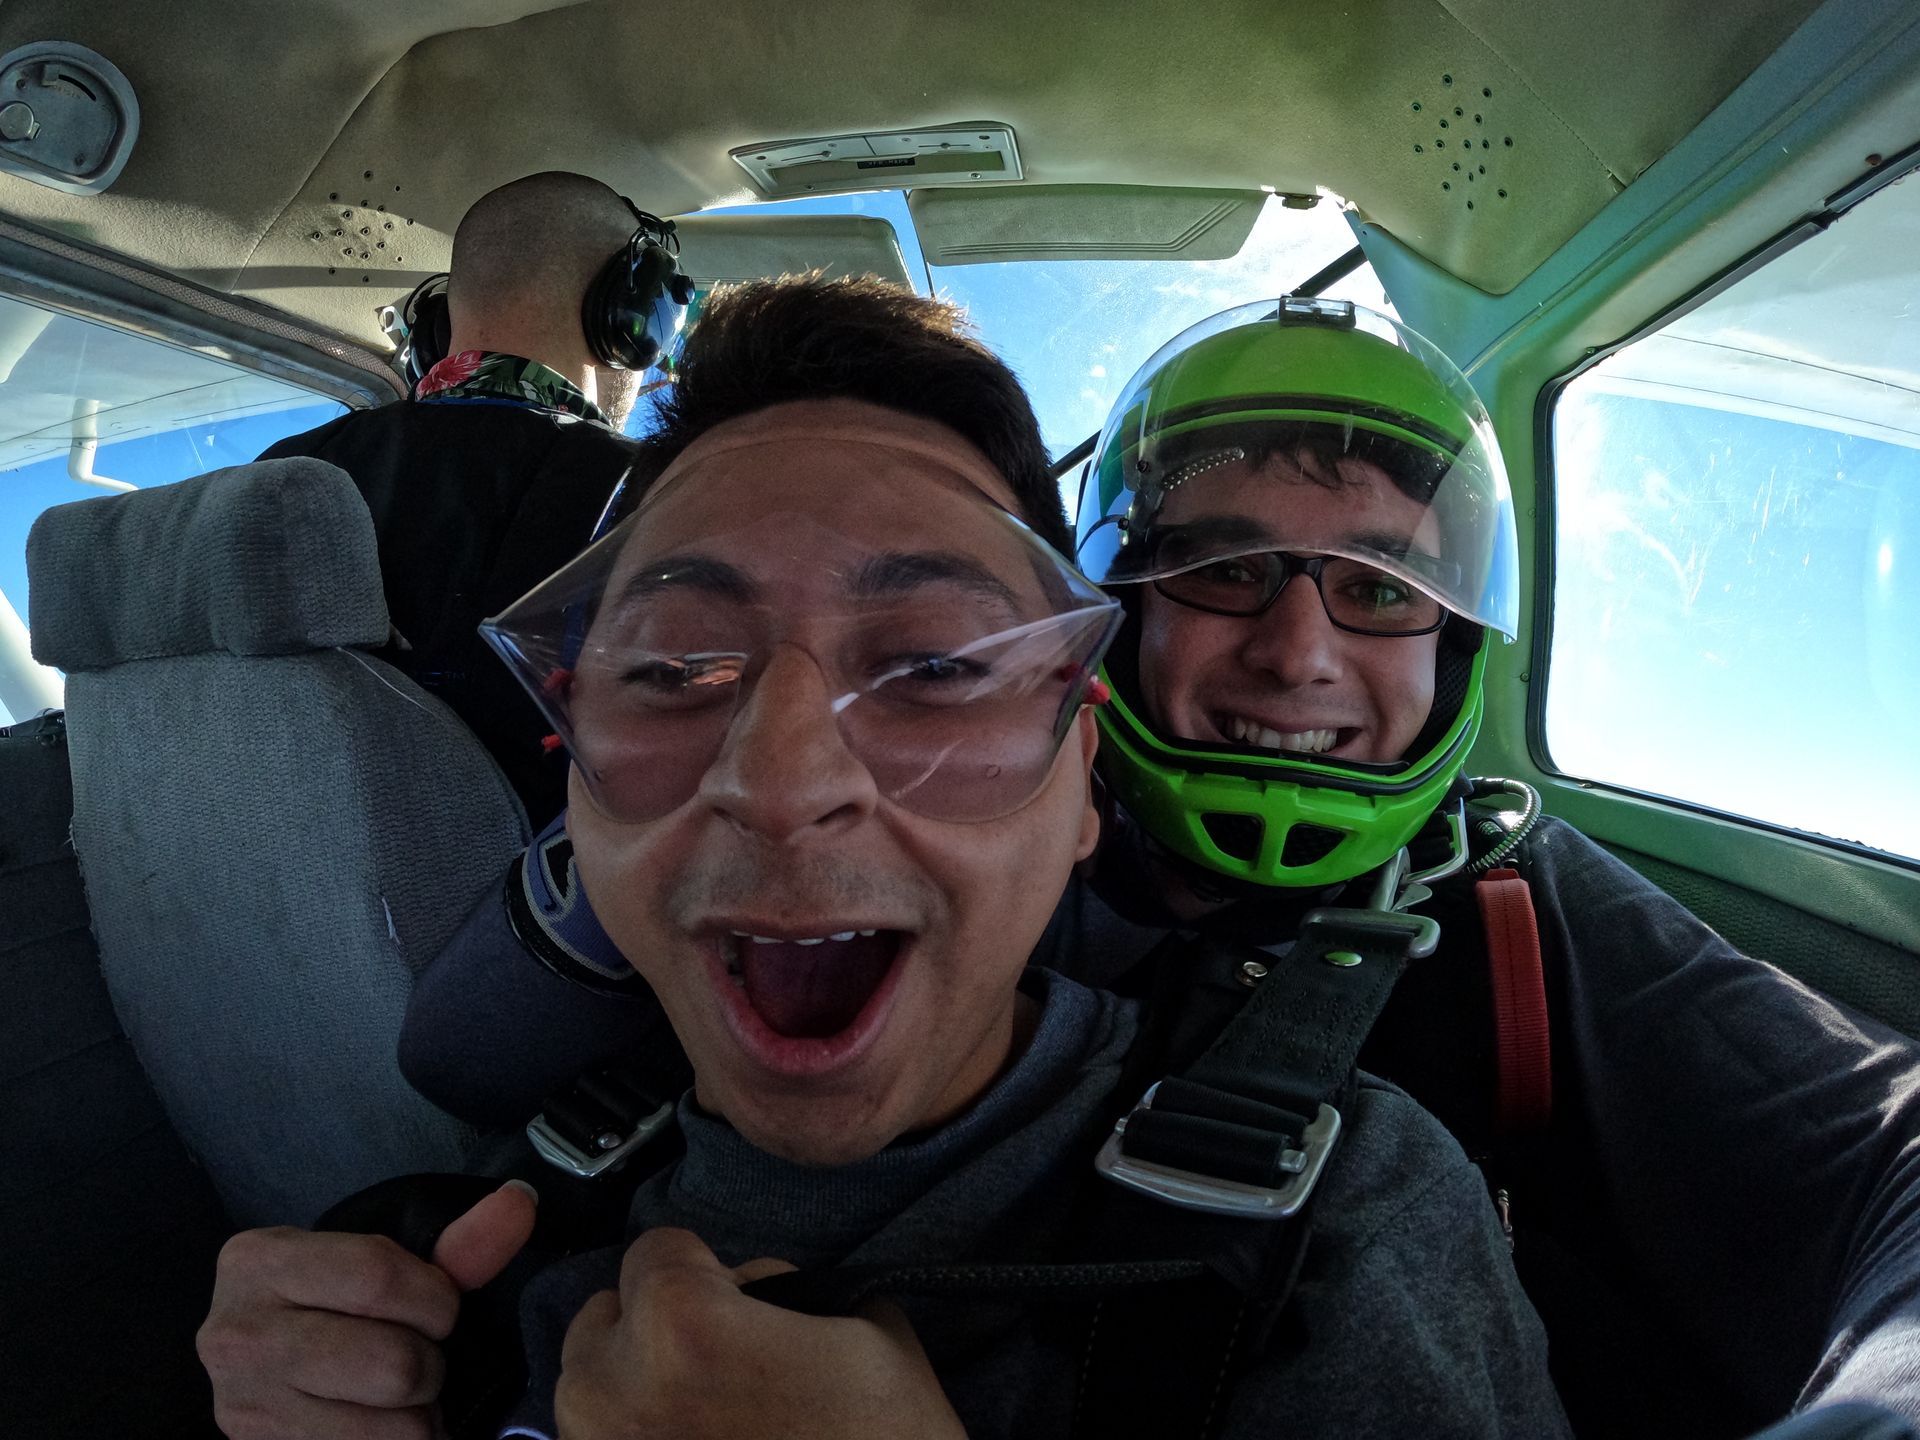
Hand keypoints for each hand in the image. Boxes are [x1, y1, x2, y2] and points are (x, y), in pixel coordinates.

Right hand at [197, 1179, 537, 1439]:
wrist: (258, 1363)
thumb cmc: (331, 1303)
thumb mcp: (380, 1264)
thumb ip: (456, 1245)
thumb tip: (521, 1203)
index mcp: (261, 1260)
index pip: (379, 1276)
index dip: (433, 1299)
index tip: (436, 1309)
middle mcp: (236, 1335)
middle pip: (392, 1362)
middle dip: (428, 1364)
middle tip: (416, 1358)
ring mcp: (243, 1406)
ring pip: (390, 1428)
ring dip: (417, 1417)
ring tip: (397, 1398)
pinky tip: (378, 1423)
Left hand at [554, 1227, 966, 1439]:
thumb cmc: (886, 1437)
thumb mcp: (866, 1326)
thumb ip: (781, 1287)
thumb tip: (740, 1291)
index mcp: (679, 1322)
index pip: (655, 1249)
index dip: (705, 1269)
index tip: (739, 1304)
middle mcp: (612, 1391)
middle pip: (604, 1321)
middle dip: (652, 1328)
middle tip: (720, 1365)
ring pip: (589, 1393)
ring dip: (634, 1391)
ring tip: (709, 1418)